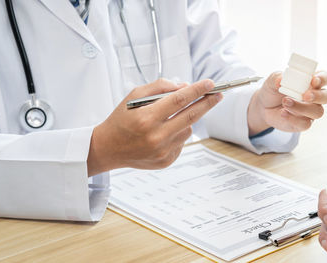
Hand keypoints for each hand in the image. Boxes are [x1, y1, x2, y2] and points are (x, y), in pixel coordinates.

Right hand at [87, 79, 221, 175]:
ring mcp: (162, 151)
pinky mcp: (165, 161)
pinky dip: (178, 133)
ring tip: (172, 117)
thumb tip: (184, 86)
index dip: (197, 90)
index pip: (179, 100)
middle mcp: (156, 136)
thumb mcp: (134, 96)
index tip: (210, 84)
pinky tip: (164, 132)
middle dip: (207, 103)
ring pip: (188, 129)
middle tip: (218, 94)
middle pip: (191, 116)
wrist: (108, 148)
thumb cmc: (121, 119)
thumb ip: (159, 87)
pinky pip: (182, 142)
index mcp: (146, 118)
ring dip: (187, 119)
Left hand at [247, 71, 326, 134]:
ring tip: (285, 102)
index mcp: (311, 82)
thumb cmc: (273, 91)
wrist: (264, 107)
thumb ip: (276, 78)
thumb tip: (280, 80)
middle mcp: (314, 97)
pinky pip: (305, 124)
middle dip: (317, 96)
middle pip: (326, 96)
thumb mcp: (271, 81)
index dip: (322, 79)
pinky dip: (294, 119)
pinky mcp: (303, 123)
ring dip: (302, 107)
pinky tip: (283, 113)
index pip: (324, 78)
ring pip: (317, 112)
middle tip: (305, 95)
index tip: (313, 80)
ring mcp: (310, 111)